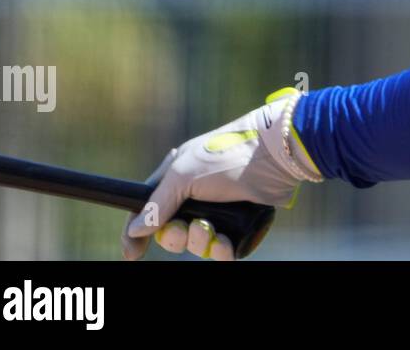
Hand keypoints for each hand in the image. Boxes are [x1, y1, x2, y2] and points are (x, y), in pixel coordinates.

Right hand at [121, 88, 321, 260]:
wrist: (277, 156)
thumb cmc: (228, 156)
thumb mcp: (184, 175)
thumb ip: (158, 203)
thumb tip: (135, 229)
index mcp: (176, 178)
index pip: (146, 210)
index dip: (136, 233)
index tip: (132, 253)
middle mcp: (195, 195)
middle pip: (170, 232)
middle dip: (175, 237)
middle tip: (186, 228)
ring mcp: (218, 209)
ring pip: (196, 242)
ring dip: (200, 242)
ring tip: (213, 230)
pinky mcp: (239, 222)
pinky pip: (221, 248)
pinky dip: (220, 250)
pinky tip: (226, 245)